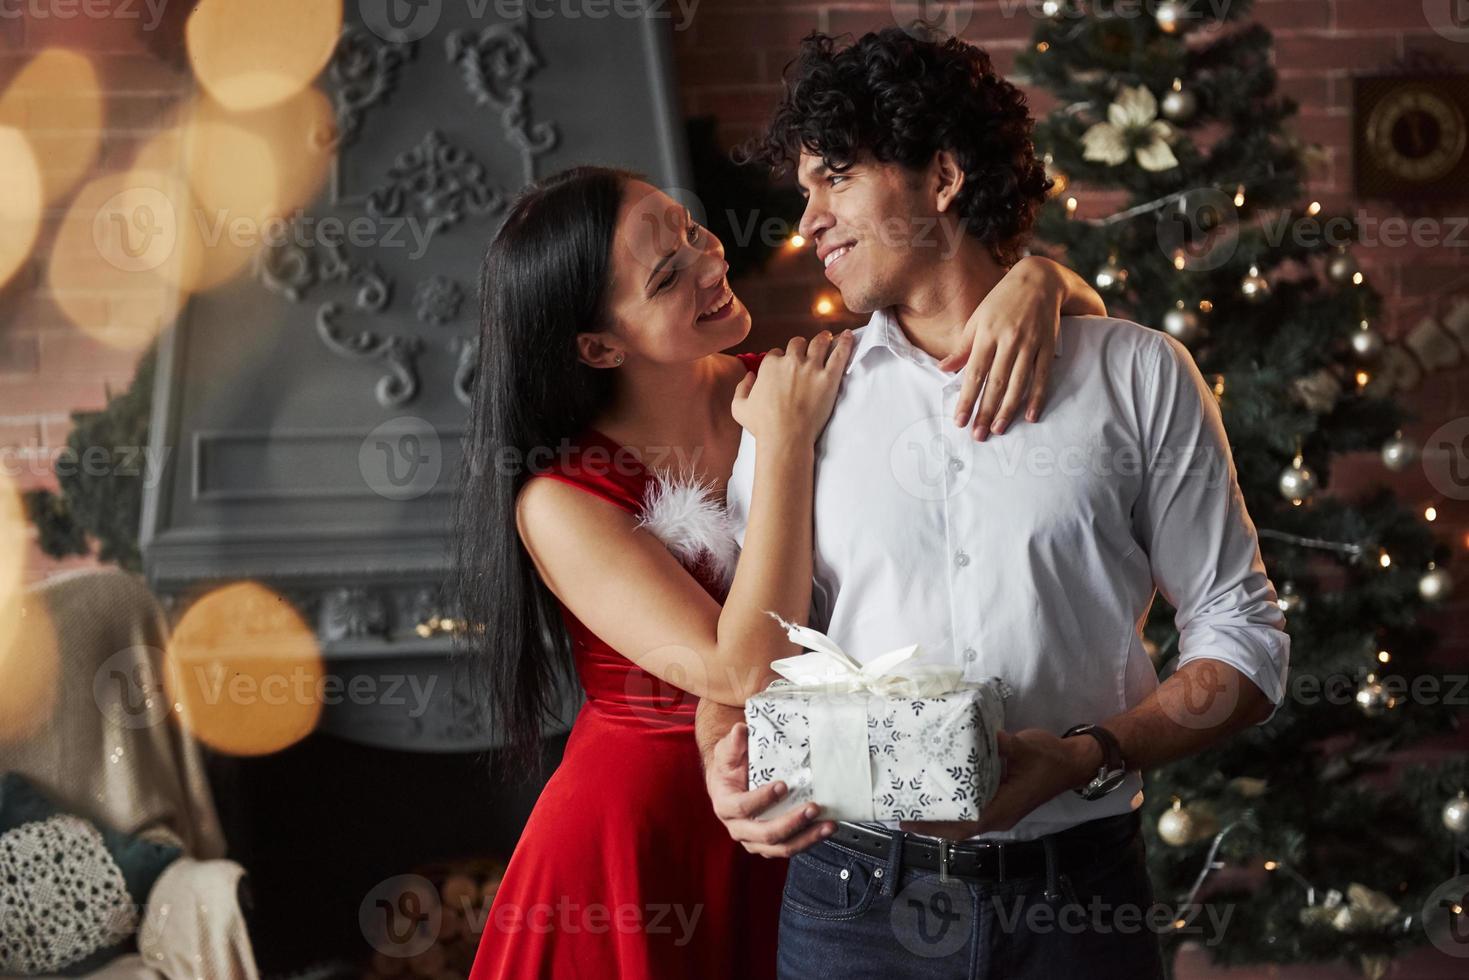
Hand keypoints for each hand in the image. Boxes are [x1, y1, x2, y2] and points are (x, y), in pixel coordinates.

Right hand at [705, 721, 835, 857]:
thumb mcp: (727, 752)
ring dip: (806, 837)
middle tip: (812, 808)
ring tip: (827, 825)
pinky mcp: (771, 844)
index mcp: (726, 806)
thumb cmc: (730, 768)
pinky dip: (810, 840)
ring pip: (781, 848)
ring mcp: (755, 840)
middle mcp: (739, 828)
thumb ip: (733, 743)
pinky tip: (825, 829)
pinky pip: (791, 847)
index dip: (762, 799)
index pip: (742, 807)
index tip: (783, 786)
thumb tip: (740, 730)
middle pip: (765, 834)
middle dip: (791, 823)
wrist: (729, 783)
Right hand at [731, 330, 854, 445]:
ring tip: (827, 337)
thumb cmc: (762, 426)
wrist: (785, 438)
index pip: (776, 353)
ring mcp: (811, 368)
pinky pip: (839, 354)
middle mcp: (790, 361)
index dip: (780, 358)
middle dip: (801, 345)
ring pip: (819, 343)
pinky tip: (849, 336)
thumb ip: (742, 388)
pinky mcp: (829, 378)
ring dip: (823, 338)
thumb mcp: (739, 407)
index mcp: (769, 365)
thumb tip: (749, 376)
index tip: (785, 364)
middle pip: (797, 344)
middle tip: (808, 348)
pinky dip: (845, 343)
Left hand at [901, 728, 1099, 838]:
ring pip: (964, 822)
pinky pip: (971, 810)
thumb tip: (984, 734)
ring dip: (940, 818)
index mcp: (1004, 808)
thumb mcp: (1027, 747)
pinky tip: (938, 794)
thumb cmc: (1050, 758)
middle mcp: (999, 815)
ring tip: (914, 805)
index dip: (938, 826)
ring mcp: (1000, 809)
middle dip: (931, 825)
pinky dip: (953, 808)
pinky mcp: (1000, 800)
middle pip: (960, 829)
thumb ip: (1005, 744)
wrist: (1072, 761)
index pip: (966, 825)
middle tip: (902, 812)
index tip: (912, 820)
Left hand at [938, 257, 1068, 440]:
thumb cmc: (1001, 300)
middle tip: (978, 435)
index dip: (966, 399)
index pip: (974, 374)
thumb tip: (943, 369)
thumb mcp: (977, 318)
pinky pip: (1042, 376)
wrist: (1039, 279)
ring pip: (1018, 383)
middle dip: (985, 411)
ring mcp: (1030, 343)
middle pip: (995, 383)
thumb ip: (962, 347)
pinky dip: (1037, 397)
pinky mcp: (1048, 346)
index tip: (959, 421)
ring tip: (998, 429)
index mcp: (986, 334)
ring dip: (1008, 409)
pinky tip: (1031, 416)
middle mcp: (1008, 340)